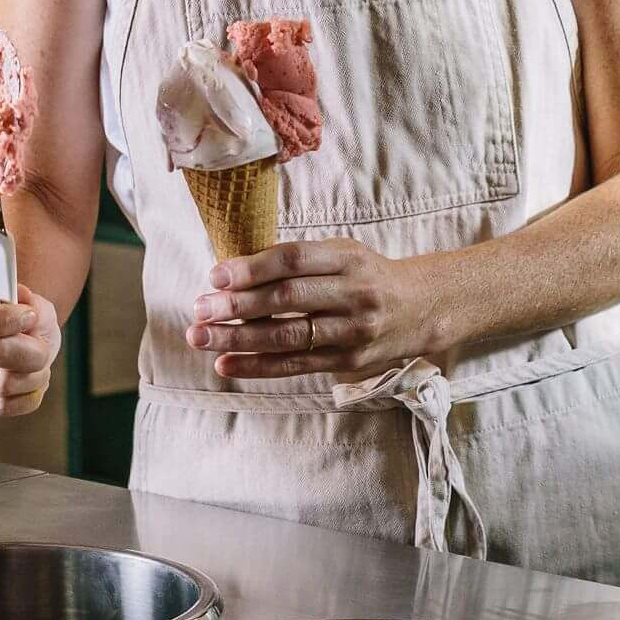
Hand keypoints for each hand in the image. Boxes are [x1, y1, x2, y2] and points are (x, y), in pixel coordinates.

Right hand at [0, 283, 59, 417]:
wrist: (17, 341)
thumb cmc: (24, 321)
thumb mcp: (35, 305)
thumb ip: (33, 305)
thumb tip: (28, 313)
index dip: (11, 318)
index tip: (31, 318)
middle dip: (32, 354)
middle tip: (43, 351)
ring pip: (1, 383)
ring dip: (33, 379)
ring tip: (38, 370)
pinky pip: (0, 406)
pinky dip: (26, 398)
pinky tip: (27, 386)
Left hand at [186, 239, 437, 380]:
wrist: (422, 308)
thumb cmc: (367, 276)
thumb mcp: (342, 254)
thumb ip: (299, 261)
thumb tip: (234, 273)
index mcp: (347, 258)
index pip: (294, 260)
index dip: (252, 268)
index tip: (215, 276)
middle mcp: (353, 293)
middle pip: (287, 299)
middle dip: (236, 305)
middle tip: (198, 309)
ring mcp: (353, 330)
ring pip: (287, 336)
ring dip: (238, 338)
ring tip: (201, 337)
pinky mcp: (348, 361)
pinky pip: (296, 365)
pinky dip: (258, 366)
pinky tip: (226, 364)